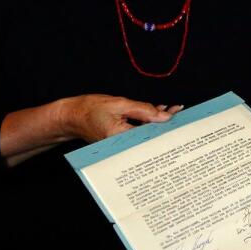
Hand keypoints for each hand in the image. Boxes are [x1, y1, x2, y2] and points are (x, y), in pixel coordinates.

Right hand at [60, 95, 181, 142]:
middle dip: (164, 124)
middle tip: (179, 112)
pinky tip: (156, 112)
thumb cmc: (90, 109)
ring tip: (170, 109)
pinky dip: (146, 123)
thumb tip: (164, 116)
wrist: (71, 117)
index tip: (178, 115)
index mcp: (121, 137)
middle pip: (150, 136)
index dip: (166, 124)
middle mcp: (122, 145)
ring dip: (156, 121)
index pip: (151, 133)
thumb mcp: (119, 104)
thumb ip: (143, 109)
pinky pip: (137, 132)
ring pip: (145, 133)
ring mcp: (121, 144)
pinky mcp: (120, 140)